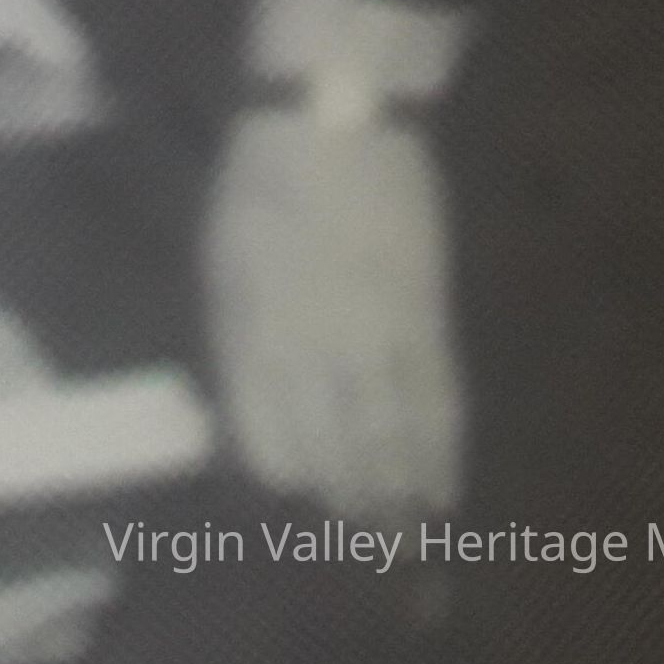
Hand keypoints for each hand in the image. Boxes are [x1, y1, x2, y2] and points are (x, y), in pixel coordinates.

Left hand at [202, 108, 461, 515]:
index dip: (284, 482)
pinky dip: (442, 458)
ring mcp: (374, 339)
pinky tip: (442, 493)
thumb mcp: (220, 267)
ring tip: (401, 540)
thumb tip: (248, 417)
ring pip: (390, 446)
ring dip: (396, 500)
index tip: (296, 500)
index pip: (268, 448)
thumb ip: (236, 347)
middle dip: (346, 510)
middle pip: (334, 460)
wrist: (334, 119)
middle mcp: (312, 353)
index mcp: (250, 338)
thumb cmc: (260, 185)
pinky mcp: (427, 318)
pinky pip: (439, 405)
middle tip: (360, 545)